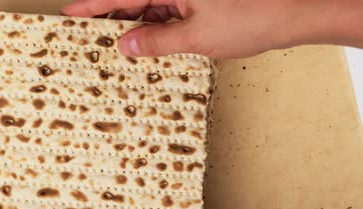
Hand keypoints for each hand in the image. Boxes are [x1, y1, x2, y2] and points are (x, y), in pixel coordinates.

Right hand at [61, 0, 362, 57]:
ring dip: (136, 25)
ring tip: (117, 48)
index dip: (92, 4)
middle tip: (89, 37)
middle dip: (112, 17)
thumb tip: (126, 46)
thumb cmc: (254, 17)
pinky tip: (148, 44)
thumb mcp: (198, 37)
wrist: (296, 13)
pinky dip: (157, 27)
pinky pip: (168, 11)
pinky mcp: (199, 0)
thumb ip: (157, 41)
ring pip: (150, 5)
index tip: (69, 13)